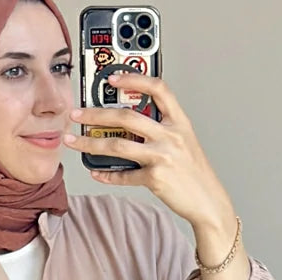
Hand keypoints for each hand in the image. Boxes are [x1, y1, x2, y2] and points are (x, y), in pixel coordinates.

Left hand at [64, 72, 235, 231]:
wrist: (207, 200)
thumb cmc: (194, 171)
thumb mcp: (184, 140)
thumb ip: (162, 127)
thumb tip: (129, 122)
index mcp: (179, 121)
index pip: (158, 88)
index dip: (134, 78)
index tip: (112, 77)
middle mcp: (171, 136)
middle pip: (127, 117)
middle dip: (96, 114)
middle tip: (77, 114)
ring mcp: (163, 157)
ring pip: (118, 146)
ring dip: (91, 144)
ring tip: (74, 142)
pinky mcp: (155, 178)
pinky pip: (124, 176)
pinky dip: (107, 175)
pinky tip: (96, 172)